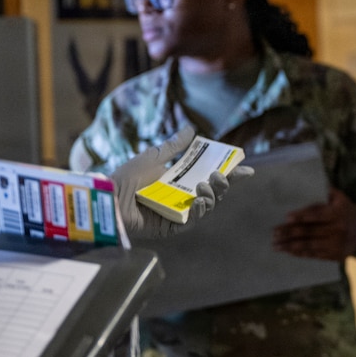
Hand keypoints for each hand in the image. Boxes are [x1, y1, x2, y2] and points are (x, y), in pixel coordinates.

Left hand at [110, 126, 253, 239]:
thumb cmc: (128, 177)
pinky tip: (200, 201)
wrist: (110, 196)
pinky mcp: (172, 227)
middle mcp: (182, 197)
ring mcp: (178, 212)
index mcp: (180, 181)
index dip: (229, 173)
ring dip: (212, 194)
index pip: (210, 176)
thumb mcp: (154, 156)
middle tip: (223, 175)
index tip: (245, 168)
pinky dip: (200, 210)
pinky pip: (193, 220)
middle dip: (224, 184)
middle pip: (213, 192)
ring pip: (207, 206)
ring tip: (206, 184)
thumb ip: (174, 146)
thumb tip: (191, 129)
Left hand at [272, 187, 355, 261]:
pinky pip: (313, 255)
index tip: (287, 217)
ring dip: (290, 246)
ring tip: (276, 245)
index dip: (302, 216)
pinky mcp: (333, 256)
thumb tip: (306, 187)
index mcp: (338, 213)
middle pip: (309, 232)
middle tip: (275, 233)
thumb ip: (326, 193)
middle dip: (290, 233)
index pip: (317, 214)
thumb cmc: (346, 212)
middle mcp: (337, 230)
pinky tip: (289, 251)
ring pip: (309, 246)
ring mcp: (335, 245)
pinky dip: (299, 253)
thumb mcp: (341, 199)